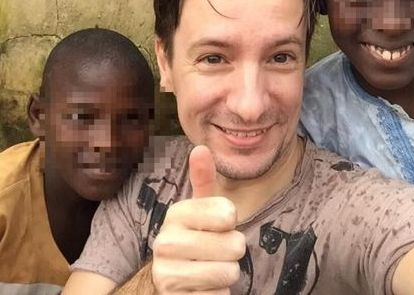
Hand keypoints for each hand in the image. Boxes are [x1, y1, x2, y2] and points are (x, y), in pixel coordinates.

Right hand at [152, 145, 245, 293]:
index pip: (228, 212)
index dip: (231, 221)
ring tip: (211, 267)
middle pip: (234, 245)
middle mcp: (165, 242)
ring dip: (227, 274)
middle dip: (232, 251)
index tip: (219, 224)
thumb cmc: (195, 237)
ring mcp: (167, 275)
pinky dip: (219, 294)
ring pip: (229, 273)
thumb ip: (203, 179)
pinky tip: (204, 288)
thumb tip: (201, 147)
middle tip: (217, 250)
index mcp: (176, 214)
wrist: (170, 279)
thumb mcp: (200, 208)